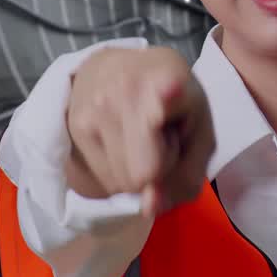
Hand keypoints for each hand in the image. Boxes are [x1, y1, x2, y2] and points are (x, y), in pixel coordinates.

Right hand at [65, 46, 215, 216]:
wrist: (112, 69)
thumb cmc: (171, 102)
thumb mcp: (200, 130)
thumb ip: (189, 173)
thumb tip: (149, 207)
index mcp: (171, 78)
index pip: (168, 93)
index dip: (169, 97)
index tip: (170, 90)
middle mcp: (128, 88)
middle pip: (146, 173)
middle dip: (160, 169)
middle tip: (162, 138)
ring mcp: (97, 107)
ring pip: (125, 183)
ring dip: (138, 171)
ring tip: (142, 137)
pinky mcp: (75, 125)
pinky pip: (106, 182)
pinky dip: (119, 171)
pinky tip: (121, 140)